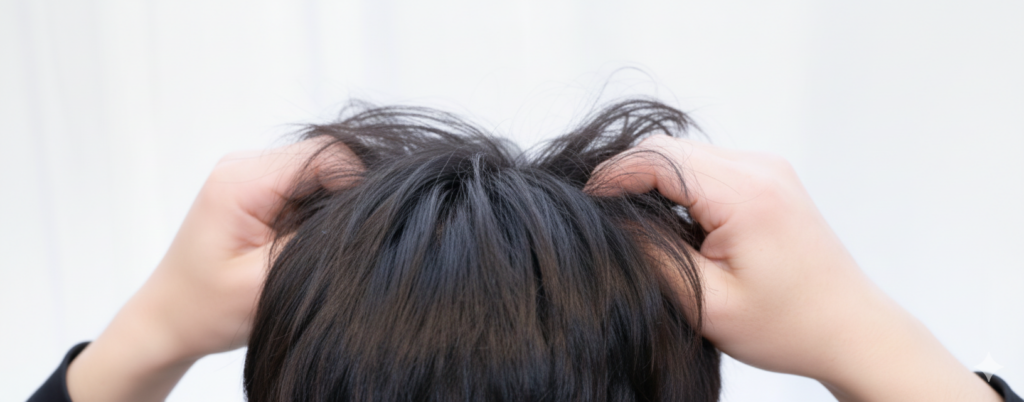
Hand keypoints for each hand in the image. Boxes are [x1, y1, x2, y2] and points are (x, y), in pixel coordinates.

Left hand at [67, 139, 358, 401]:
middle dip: (345, 200)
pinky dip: (315, 218)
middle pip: (324, 160)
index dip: (358, 184)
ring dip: (329, 211)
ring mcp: (250, 177)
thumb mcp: (267, 281)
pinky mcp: (257, 194)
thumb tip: (365, 213)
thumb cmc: (206, 311)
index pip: (326, 155)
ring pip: (319, 175)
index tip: (365, 229)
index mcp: (243, 181)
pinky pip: (305, 190)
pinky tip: (303, 247)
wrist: (166, 324)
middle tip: (338, 247)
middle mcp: (245, 166)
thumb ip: (317, 241)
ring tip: (317, 251)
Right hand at [586, 135, 999, 401]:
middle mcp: (760, 168)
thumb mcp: (708, 303)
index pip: (657, 159)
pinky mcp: (769, 178)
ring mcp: (768, 169)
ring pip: (686, 155)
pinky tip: (674, 223)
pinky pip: (708, 166)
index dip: (612, 177)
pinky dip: (680, 186)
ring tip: (637, 224)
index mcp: (746, 195)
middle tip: (603, 216)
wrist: (851, 328)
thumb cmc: (788, 325)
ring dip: (654, 181)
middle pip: (669, 150)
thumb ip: (655, 257)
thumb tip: (613, 222)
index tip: (586, 205)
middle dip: (628, 177)